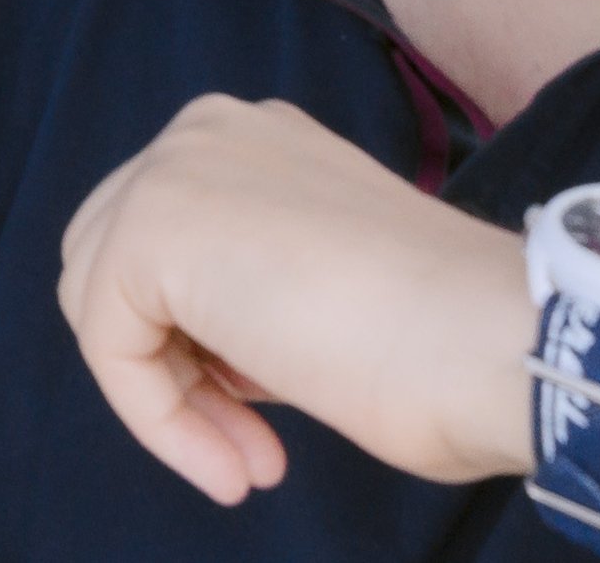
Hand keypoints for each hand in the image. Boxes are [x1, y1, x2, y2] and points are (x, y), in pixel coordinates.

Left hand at [57, 95, 530, 503]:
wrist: (495, 341)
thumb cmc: (446, 340)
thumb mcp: (326, 297)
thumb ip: (254, 298)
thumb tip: (205, 348)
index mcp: (257, 142)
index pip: (173, 248)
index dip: (200, 348)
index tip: (262, 423)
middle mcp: (208, 134)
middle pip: (119, 268)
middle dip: (175, 368)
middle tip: (246, 446)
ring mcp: (175, 170)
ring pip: (105, 306)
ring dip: (170, 402)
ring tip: (247, 463)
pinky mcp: (150, 229)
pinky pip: (109, 344)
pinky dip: (158, 419)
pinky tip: (234, 465)